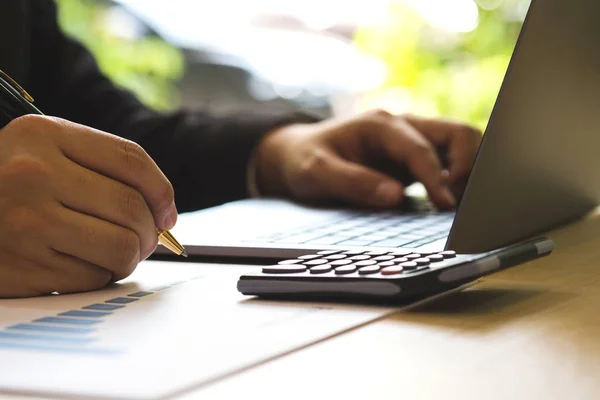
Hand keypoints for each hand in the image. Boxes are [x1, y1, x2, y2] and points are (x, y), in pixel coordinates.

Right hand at [0, 115, 176, 297]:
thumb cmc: (10, 181)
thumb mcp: (46, 151)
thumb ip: (103, 167)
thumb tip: (164, 212)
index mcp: (43, 135)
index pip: (132, 160)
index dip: (163, 191)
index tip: (167, 211)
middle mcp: (32, 175)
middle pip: (132, 209)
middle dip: (150, 230)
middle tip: (145, 237)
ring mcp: (24, 223)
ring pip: (122, 249)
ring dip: (130, 256)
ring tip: (116, 251)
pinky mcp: (21, 268)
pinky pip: (94, 278)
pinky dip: (99, 275)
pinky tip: (80, 262)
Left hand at [254, 110, 481, 208]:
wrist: (298, 153)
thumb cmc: (305, 159)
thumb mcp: (315, 172)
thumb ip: (353, 182)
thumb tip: (395, 197)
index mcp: (380, 125)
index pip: (421, 148)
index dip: (436, 178)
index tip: (445, 205)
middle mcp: (403, 127)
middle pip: (457, 133)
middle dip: (468, 165)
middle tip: (456, 203)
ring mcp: (412, 141)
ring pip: (460, 145)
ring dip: (468, 171)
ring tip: (456, 204)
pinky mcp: (414, 158)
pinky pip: (450, 162)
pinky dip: (459, 179)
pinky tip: (450, 204)